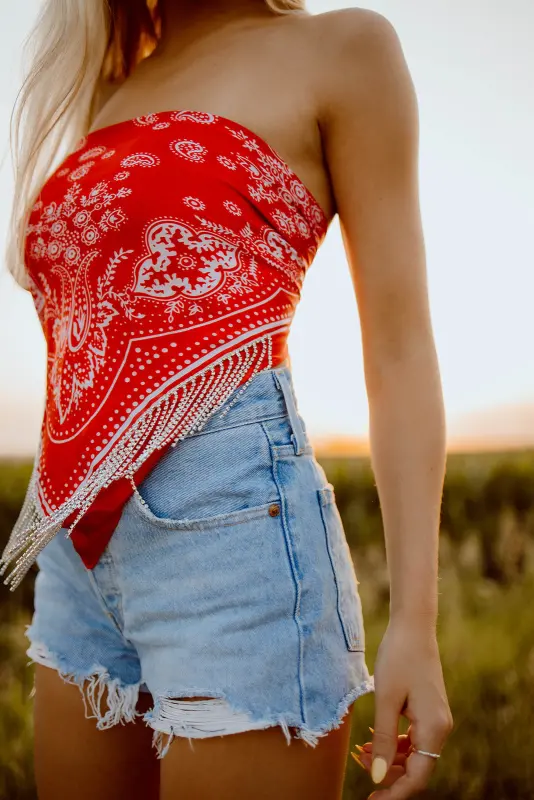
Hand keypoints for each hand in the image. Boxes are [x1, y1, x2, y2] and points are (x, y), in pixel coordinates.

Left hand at [351, 618, 452, 798]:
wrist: (413, 627)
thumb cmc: (398, 658)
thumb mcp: (385, 700)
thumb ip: (383, 740)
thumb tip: (375, 776)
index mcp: (434, 729)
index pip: (418, 777)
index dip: (394, 792)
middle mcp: (441, 728)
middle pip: (417, 769)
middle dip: (387, 774)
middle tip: (357, 764)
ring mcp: (436, 719)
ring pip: (414, 755)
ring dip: (388, 758)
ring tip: (360, 752)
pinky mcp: (429, 711)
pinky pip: (414, 739)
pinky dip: (394, 743)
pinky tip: (373, 737)